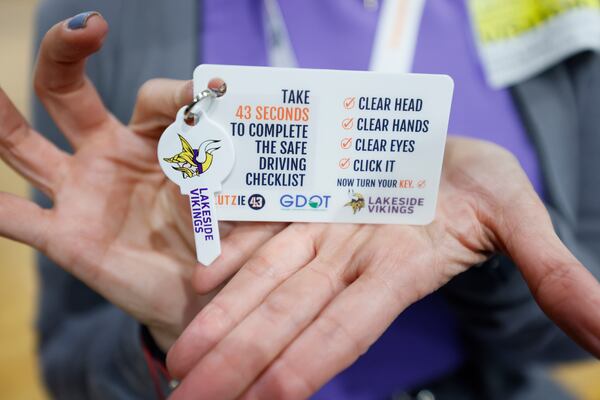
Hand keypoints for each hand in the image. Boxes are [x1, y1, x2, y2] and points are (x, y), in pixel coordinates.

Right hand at [0, 13, 283, 349]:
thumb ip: (245, 183)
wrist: (205, 295)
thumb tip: (260, 161)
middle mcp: (111, 155)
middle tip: (88, 26)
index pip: (155, 98)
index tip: (212, 92)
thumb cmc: (225, 243)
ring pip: (27, 144)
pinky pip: (16, 218)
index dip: (180, 93)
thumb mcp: (243, 206)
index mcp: (157, 141)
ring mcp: (83, 193)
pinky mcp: (66, 237)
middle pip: (72, 93)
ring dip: (0, 115)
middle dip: (69, 53)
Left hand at [167, 137, 599, 398]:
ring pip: (266, 283)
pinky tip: (198, 284)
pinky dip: (231, 258)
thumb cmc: (478, 186)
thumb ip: (549, 270)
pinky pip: (263, 234)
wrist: (441, 151)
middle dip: (239, 362)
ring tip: (180, 361)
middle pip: (288, 317)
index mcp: (397, 269)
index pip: (345, 329)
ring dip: (222, 320)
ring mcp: (323, 232)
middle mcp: (350, 260)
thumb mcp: (518, 216)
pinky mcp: (307, 203)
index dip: (305, 364)